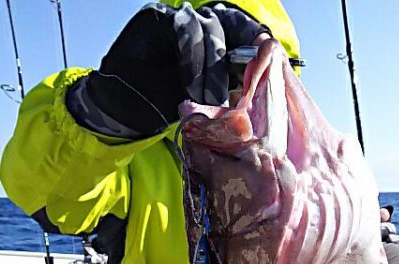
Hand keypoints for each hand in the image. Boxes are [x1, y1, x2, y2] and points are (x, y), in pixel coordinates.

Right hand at [84, 2, 269, 135]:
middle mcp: (200, 26)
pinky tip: (192, 88)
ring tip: (211, 101)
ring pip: (210, 29)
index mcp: (217, 42)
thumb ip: (233, 85)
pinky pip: (184, 29)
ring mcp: (179, 19)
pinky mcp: (158, 18)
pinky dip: (193, 60)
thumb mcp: (209, 98)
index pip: (244, 32)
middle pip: (231, 26)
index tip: (271, 62)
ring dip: (213, 70)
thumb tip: (264, 84)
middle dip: (241, 57)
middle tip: (247, 85)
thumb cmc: (169, 105)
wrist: (127, 110)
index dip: (258, 43)